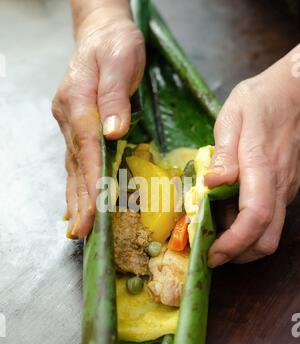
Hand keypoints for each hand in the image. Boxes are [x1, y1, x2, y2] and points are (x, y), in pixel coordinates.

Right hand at [52, 5, 144, 237]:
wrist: (101, 32)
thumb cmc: (115, 44)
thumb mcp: (120, 60)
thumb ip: (115, 96)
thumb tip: (114, 131)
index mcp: (79, 100)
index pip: (86, 147)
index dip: (91, 180)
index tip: (94, 208)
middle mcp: (69, 115)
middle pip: (76, 163)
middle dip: (80, 199)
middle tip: (82, 231)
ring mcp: (70, 122)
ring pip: (73, 166)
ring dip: (76, 197)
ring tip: (77, 226)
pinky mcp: (76, 126)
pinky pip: (76, 160)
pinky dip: (76, 184)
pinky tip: (74, 202)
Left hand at [206, 45, 299, 266]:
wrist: (292, 93)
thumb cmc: (259, 102)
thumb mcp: (233, 118)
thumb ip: (223, 153)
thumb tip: (212, 183)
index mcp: (262, 167)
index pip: (254, 217)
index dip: (233, 243)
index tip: (211, 254)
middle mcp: (278, 186)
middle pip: (266, 239)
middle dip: (237, 255)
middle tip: (209, 252)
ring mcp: (285, 190)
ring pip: (269, 233)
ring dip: (241, 244)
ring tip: (213, 234)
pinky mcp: (284, 188)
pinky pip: (268, 219)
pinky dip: (247, 228)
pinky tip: (227, 214)